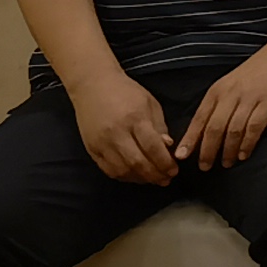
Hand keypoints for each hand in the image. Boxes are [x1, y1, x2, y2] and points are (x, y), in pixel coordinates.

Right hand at [70, 68, 177, 184]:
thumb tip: (169, 147)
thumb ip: (159, 127)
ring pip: (122, 170)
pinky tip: (135, 176)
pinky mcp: (91, 149)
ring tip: (153, 180)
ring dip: (140, 179)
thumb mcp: (150, 103)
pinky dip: (124, 176)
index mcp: (135, 119)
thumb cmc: (126, 92)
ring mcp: (101, 143)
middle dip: (155, 175)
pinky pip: (108, 170)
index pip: (152, 147)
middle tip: (166, 180)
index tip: (175, 170)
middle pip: (137, 163)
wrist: (92, 86)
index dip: (165, 162)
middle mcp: (116, 133)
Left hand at [177, 42, 266, 169]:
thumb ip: (219, 104)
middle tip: (204, 167)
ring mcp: (250, 98)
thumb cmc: (258, 70)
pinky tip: (244, 154)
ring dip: (228, 150)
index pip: (199, 118)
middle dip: (207, 150)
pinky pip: (254, 127)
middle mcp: (231, 94)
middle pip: (214, 128)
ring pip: (233, 130)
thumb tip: (205, 131)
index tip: (181, 156)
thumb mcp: (231, 83)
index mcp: (218, 90)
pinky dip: (247, 143)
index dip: (190, 139)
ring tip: (226, 163)